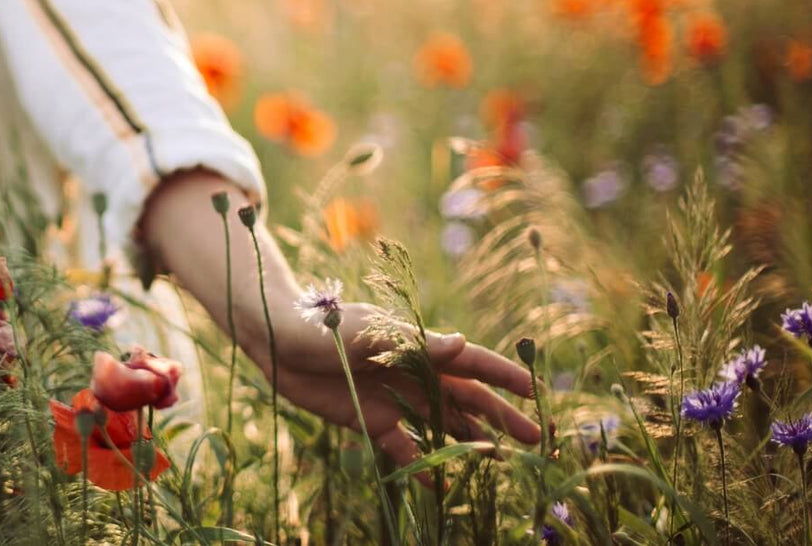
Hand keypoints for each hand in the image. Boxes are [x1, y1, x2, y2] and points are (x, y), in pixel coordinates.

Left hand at [255, 297, 540, 467]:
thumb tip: (462, 344)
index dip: (503, 375)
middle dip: (500, 416)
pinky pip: (404, 448)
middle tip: (535, 439)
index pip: (472, 361)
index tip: (534, 390)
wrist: (276, 341)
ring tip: (500, 463)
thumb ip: (414, 344)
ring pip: (442, 423)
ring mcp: (395, 399)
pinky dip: (423, 467)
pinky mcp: (372, 421)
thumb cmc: (321, 324)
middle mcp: (414, 374)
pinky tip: (442, 487)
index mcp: (418, 346)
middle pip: (467, 398)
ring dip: (469, 441)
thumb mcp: (367, 333)